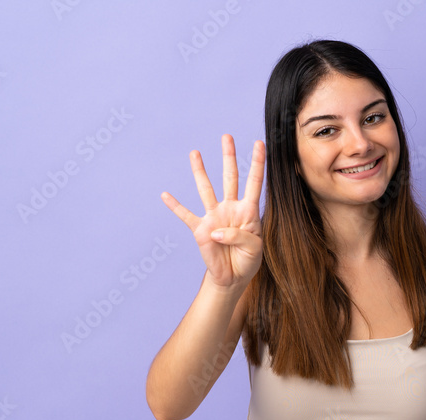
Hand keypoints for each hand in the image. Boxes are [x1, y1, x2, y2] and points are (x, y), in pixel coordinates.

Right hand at [161, 134, 264, 291]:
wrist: (233, 277)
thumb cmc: (247, 259)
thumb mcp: (254, 248)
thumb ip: (240, 237)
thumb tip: (216, 230)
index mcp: (248, 211)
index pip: (254, 182)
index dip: (258, 163)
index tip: (260, 143)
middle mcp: (230, 208)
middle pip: (229, 177)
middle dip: (229, 157)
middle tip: (227, 136)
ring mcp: (214, 217)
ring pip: (206, 189)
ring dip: (200, 171)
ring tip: (195, 153)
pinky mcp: (200, 230)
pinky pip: (186, 215)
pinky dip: (175, 206)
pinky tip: (165, 195)